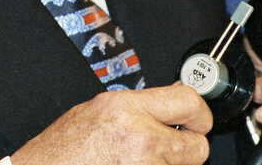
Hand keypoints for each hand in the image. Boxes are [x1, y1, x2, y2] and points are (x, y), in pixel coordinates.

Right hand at [10, 84, 212, 164]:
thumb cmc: (62, 150)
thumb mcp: (99, 110)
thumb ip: (140, 106)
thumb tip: (174, 101)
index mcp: (127, 110)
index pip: (189, 102)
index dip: (199, 114)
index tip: (197, 119)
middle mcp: (140, 140)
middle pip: (198, 148)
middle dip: (187, 149)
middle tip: (169, 148)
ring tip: (136, 162)